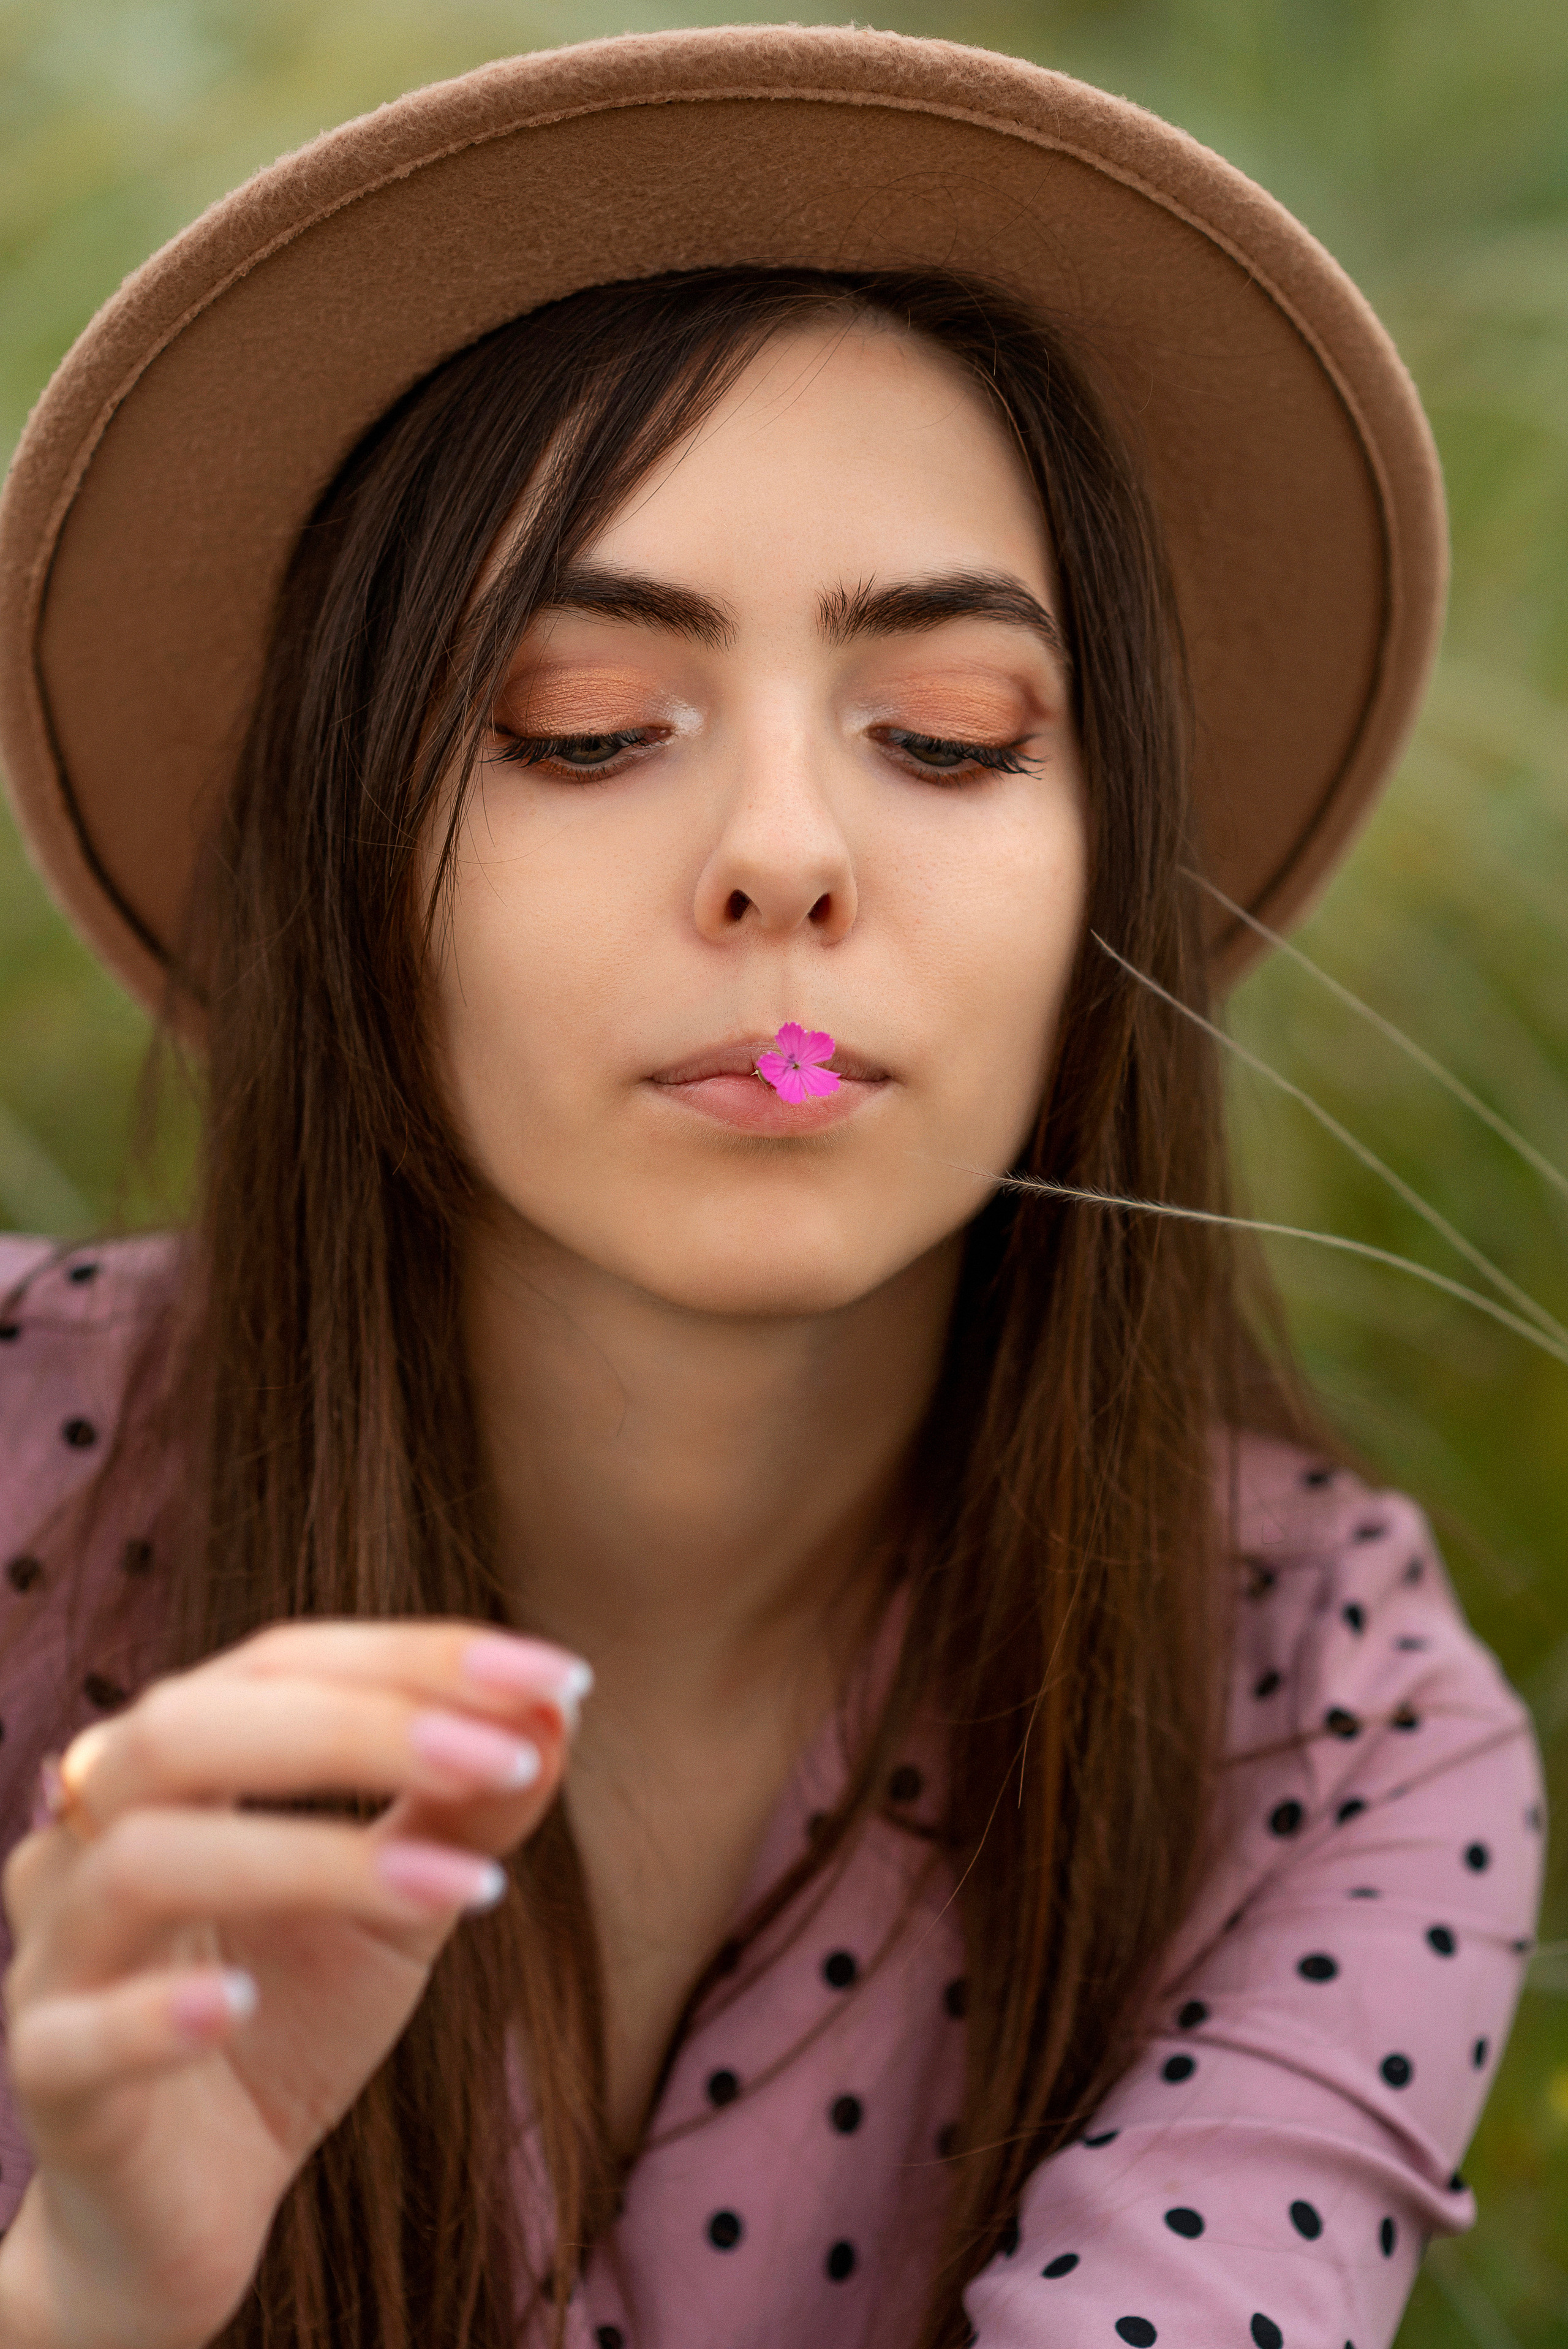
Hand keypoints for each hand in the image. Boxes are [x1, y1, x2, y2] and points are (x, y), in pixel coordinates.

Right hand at [0, 1619, 588, 2348]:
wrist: (190, 2207)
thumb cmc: (288, 2017)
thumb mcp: (400, 1906)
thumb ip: (464, 1808)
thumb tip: (555, 1710)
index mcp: (174, 1761)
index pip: (281, 1663)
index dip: (418, 1657)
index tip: (559, 1680)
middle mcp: (88, 1831)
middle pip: (189, 1728)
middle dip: (360, 1728)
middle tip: (505, 1758)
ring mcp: (55, 1952)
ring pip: (143, 1861)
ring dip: (310, 1858)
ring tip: (458, 1886)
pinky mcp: (47, 2077)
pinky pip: (78, 2033)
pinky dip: (160, 2011)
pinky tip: (243, 2005)